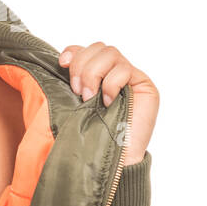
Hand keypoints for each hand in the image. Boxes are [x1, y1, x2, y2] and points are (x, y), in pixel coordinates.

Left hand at [58, 43, 157, 164]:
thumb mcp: (77, 104)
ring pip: (110, 54)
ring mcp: (131, 77)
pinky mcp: (144, 85)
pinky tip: (107, 102)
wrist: (115, 158)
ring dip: (93, 74)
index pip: (88, 49)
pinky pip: (124, 70)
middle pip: (99, 48)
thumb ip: (74, 82)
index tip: (62, 64)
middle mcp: (116, 73)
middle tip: (78, 92)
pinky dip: (111, 84)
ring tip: (90, 98)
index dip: (74, 52)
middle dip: (82, 66)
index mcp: (100, 75)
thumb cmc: (95, 135)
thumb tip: (62, 61)